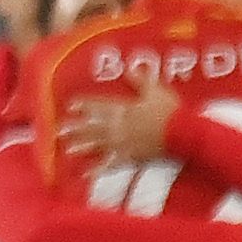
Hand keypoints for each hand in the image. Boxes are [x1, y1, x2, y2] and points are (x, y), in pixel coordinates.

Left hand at [62, 67, 178, 165]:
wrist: (181, 133)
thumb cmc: (170, 111)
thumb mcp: (156, 91)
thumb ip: (141, 80)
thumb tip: (131, 67)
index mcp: (123, 110)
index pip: (99, 106)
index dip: (84, 105)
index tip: (71, 105)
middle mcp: (118, 127)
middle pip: (92, 127)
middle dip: (76, 129)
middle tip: (59, 132)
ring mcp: (122, 144)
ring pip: (98, 146)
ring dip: (82, 147)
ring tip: (69, 150)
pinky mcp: (129, 158)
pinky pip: (110, 165)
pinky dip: (97, 170)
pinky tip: (86, 174)